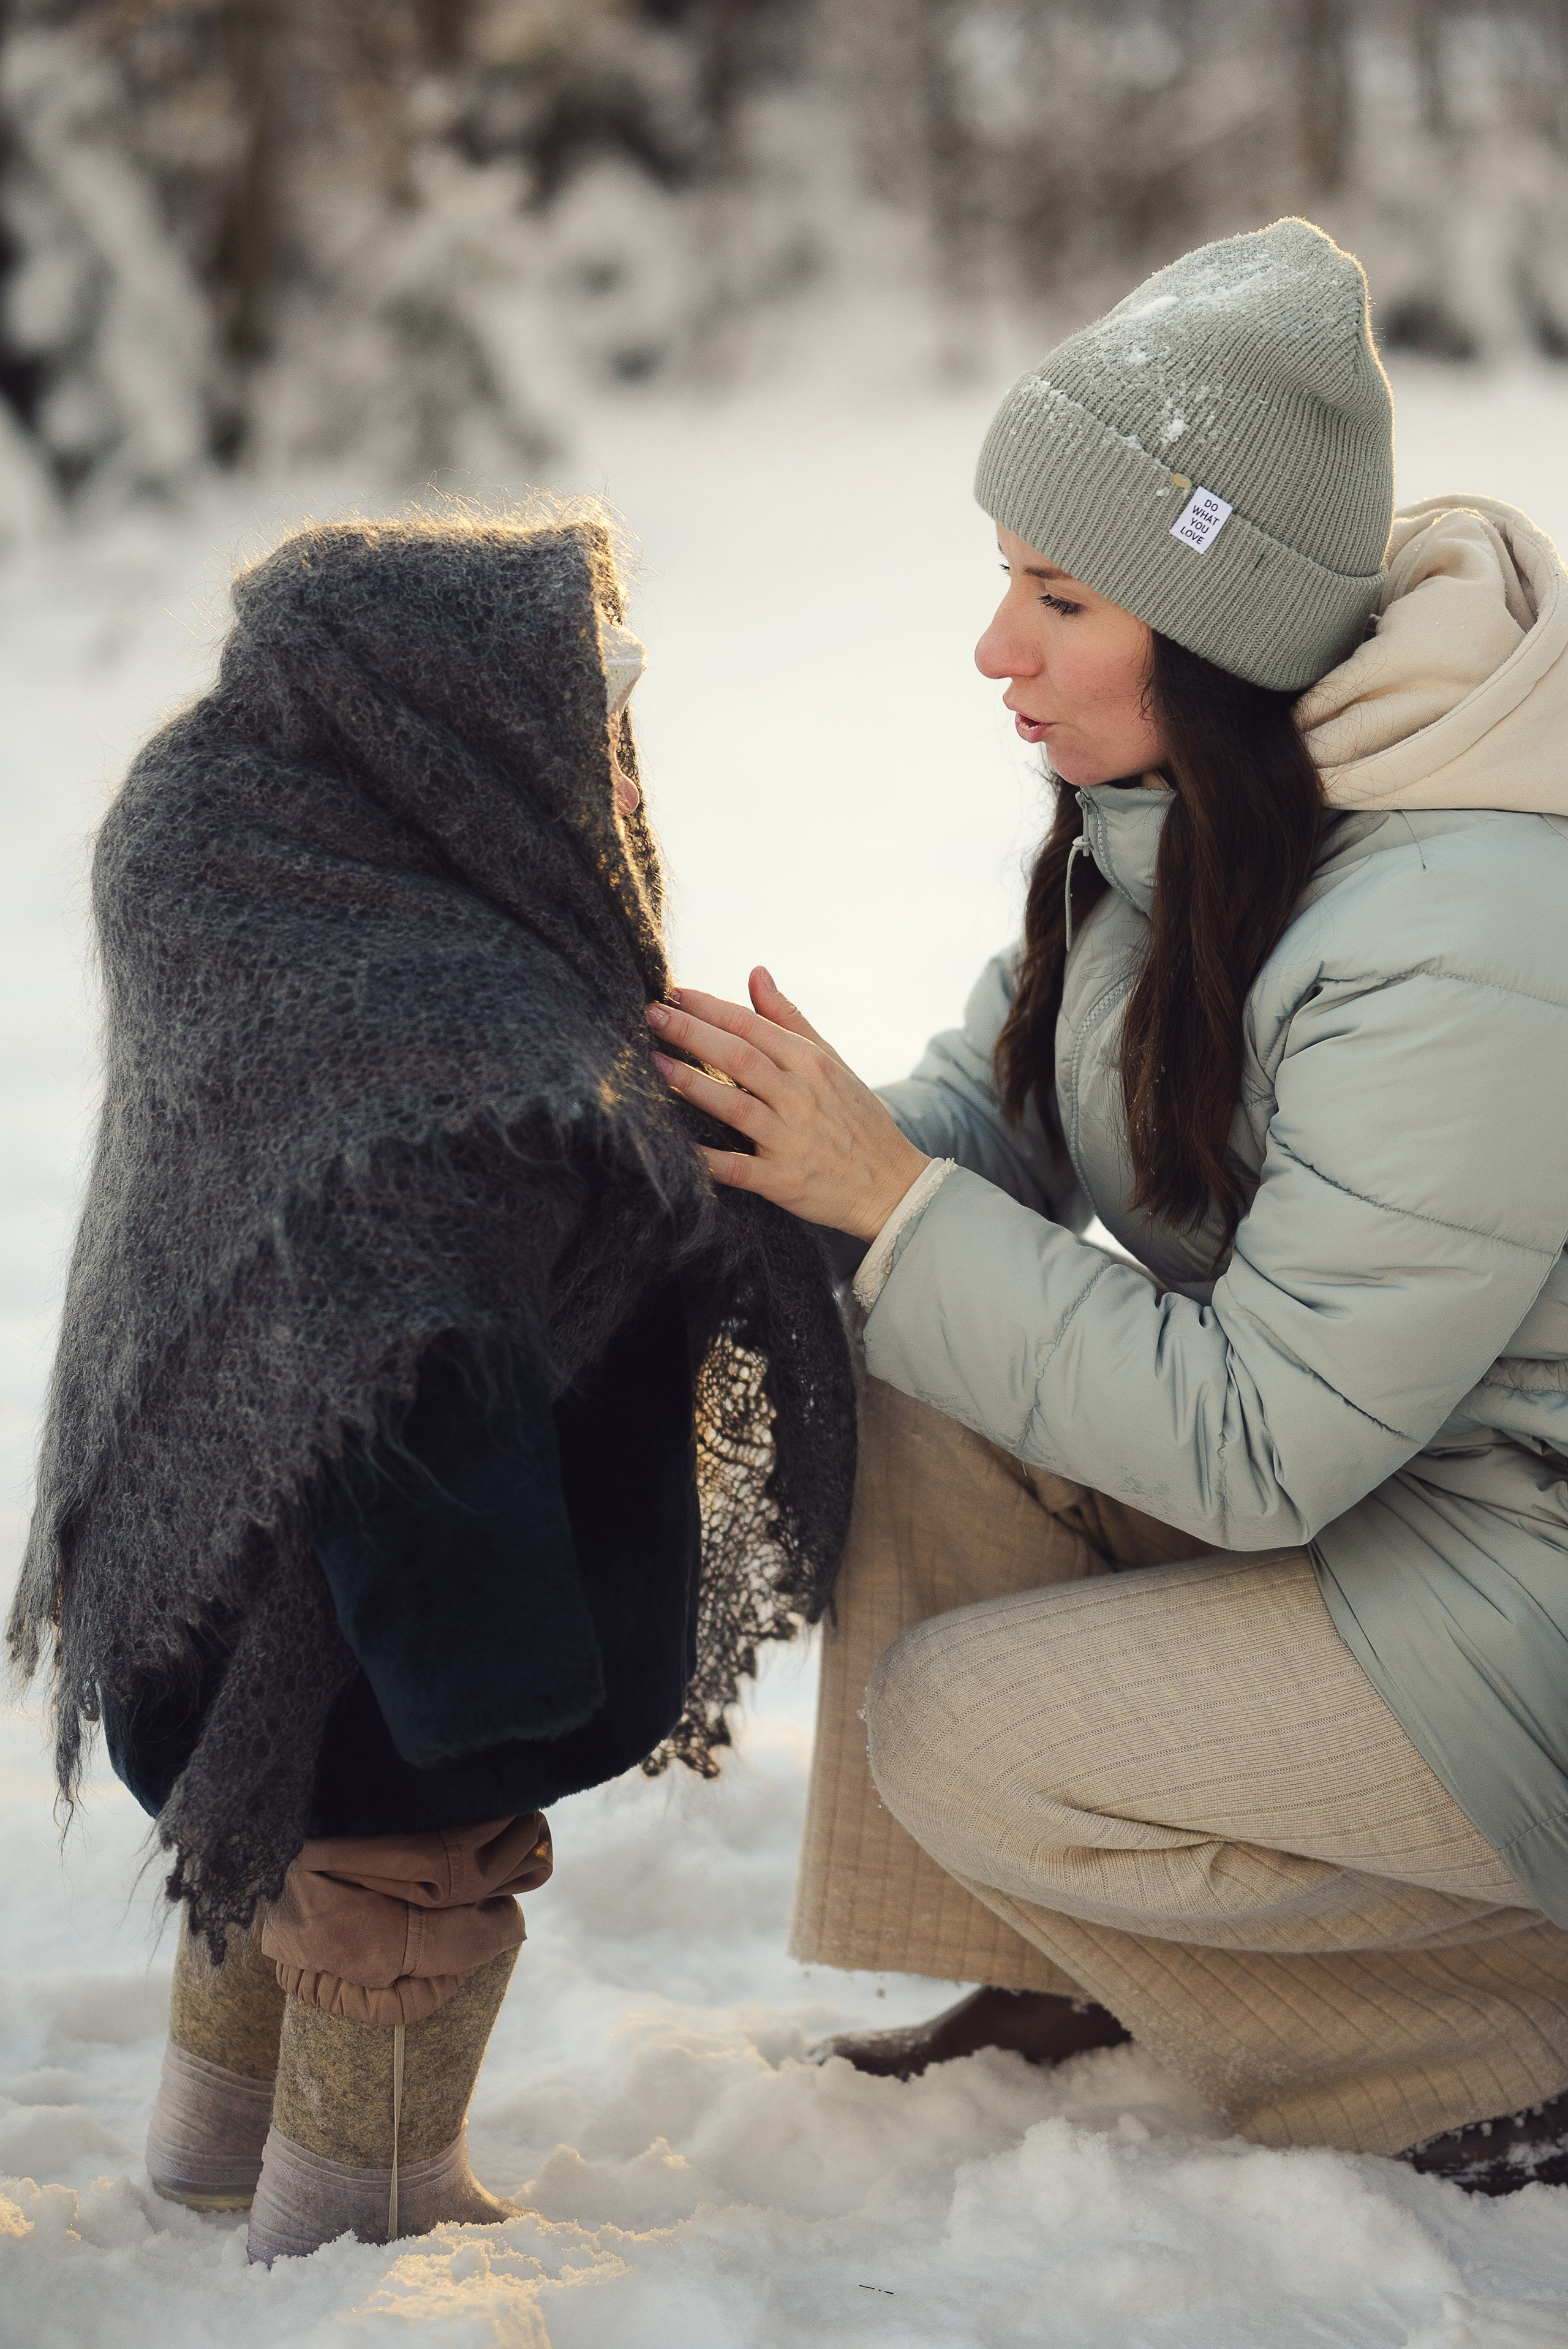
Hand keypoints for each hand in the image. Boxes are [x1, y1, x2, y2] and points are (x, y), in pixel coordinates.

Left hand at [646, 967, 929, 1240]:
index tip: (673, 992)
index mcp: (811, 1063)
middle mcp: (800, 1096)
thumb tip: (756, 973)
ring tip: (654, 1063)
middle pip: (738, 1057)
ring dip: (692, 1083)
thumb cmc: (855, 1119)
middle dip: (691, 1033)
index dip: (709, 1007)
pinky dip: (707, 1159)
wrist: (892, 1186)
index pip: (751, 1025)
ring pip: (734, 1105)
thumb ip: (790, 1019)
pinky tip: (677, 1146)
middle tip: (650, 1014)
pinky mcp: (783, 1181)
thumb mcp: (831, 1061)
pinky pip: (738, 1169)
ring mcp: (790, 1140)